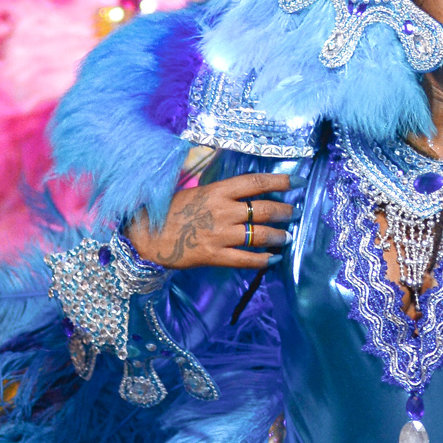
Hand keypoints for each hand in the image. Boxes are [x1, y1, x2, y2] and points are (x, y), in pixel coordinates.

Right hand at [126, 173, 292, 270]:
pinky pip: (246, 259)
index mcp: (216, 191)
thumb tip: (244, 191)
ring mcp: (219, 234)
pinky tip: (273, 260)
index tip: (297, 182)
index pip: (255, 183)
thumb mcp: (195, 192)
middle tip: (294, 213)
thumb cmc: (169, 212)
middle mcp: (222, 211)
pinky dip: (263, 260)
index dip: (280, 182)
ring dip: (278, 236)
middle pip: (264, 210)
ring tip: (286, 236)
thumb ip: (220, 192)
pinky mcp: (215, 255)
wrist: (145, 236)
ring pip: (260, 235)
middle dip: (285, 212)